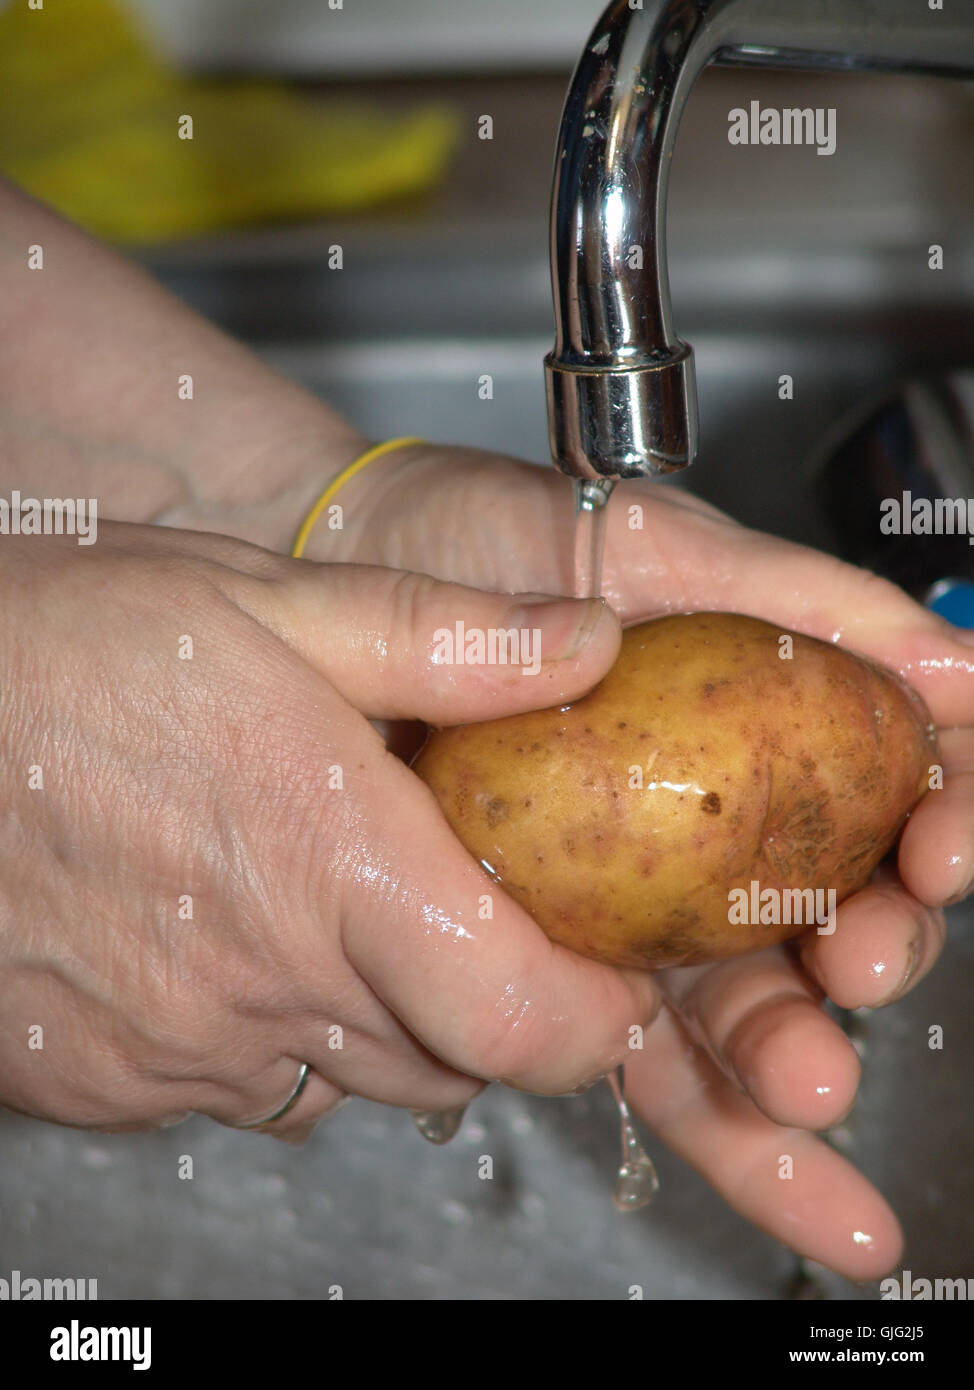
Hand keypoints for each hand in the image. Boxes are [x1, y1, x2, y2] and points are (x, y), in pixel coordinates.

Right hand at [0, 522, 661, 1142]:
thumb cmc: (55, 647)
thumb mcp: (262, 603)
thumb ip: (447, 640)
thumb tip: (587, 644)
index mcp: (324, 862)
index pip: (522, 1021)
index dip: (593, 1017)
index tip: (607, 972)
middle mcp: (257, 984)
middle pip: (450, 1063)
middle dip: (496, 1003)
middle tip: (478, 911)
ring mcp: (173, 1050)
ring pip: (347, 1081)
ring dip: (383, 1015)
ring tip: (347, 909)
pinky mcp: (101, 1080)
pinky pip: (240, 1086)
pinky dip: (271, 1032)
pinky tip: (233, 937)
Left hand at [323, 441, 973, 1278]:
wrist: (355, 560)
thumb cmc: (500, 537)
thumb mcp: (657, 547)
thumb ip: (805, 601)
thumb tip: (957, 666)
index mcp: (770, 725)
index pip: (896, 787)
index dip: (945, 823)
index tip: (941, 844)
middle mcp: (721, 825)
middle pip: (835, 913)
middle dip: (874, 952)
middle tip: (858, 961)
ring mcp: (646, 900)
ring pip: (748, 1002)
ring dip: (795, 1056)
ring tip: (807, 1085)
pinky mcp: (566, 955)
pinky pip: (645, 1048)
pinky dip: (716, 1115)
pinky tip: (774, 1155)